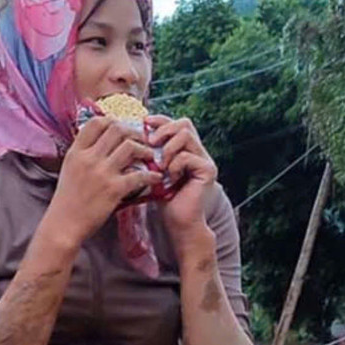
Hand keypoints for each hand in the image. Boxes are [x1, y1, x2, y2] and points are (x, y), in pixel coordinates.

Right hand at [46, 115, 159, 245]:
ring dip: (144, 150)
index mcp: (76, 152)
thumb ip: (83, 154)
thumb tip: (99, 142)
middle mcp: (89, 158)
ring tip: (150, 156)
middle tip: (142, 140)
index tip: (122, 128)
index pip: (96, 122)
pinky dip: (151, 175)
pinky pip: (139, 176)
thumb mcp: (69, 169)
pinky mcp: (114, 190)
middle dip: (134, 133)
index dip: (113, 121)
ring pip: (130, 147)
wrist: (64, 225)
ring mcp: (102, 173)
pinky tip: (156, 178)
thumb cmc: (68, 199)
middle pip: (117, 130)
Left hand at [147, 115, 216, 242]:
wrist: (178, 224)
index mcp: (187, 150)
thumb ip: (152, 152)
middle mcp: (199, 152)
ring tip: (161, 166)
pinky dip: (175, 165)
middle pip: (185, 123)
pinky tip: (170, 178)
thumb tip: (136, 133)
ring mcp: (205, 160)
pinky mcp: (208, 170)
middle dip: (165, 130)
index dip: (161, 120)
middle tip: (151, 142)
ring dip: (168, 148)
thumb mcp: (153, 171)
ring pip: (186, 135)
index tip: (145, 123)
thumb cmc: (164, 200)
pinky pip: (187, 155)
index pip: (177, 124)